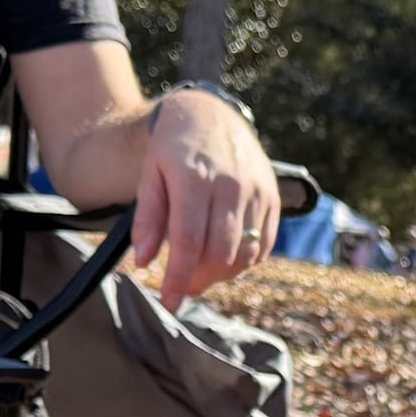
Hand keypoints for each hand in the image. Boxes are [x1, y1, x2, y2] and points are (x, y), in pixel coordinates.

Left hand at [130, 87, 278, 300]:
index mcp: (194, 177)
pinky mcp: (273, 197)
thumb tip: (142, 262)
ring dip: (221, 274)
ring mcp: (257, 191)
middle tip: (181, 285)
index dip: (178, 277)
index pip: (188, 241)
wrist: (211, 114)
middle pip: (220, 253)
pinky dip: (244, 262)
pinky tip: (224, 256)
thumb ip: (146, 218)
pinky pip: (264, 246)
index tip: (169, 302)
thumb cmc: (173, 149)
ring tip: (200, 270)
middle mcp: (231, 185)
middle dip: (198, 279)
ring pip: (244, 254)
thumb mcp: (149, 175)